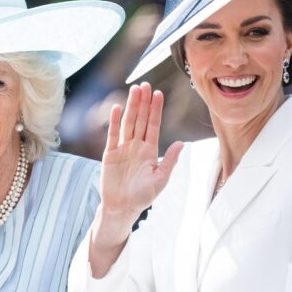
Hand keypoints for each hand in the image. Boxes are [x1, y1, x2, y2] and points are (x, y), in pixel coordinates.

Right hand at [100, 82, 182, 222]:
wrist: (122, 207)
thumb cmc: (143, 196)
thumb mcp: (160, 179)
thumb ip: (169, 160)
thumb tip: (181, 144)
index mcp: (150, 150)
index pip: (153, 125)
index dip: (156, 109)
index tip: (158, 94)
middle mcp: (137, 145)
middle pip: (140, 119)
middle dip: (143, 102)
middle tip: (145, 84)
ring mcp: (123, 148)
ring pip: (128, 122)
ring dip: (131, 106)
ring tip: (134, 90)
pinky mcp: (110, 153)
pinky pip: (112, 134)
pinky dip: (114, 121)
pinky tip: (117, 108)